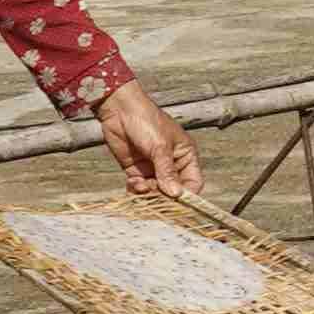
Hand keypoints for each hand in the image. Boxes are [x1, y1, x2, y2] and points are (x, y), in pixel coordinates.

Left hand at [97, 78, 200, 198]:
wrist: (119, 110)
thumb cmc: (147, 121)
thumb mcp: (160, 147)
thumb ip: (167, 172)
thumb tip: (176, 194)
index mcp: (185, 156)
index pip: (193, 182)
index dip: (188, 195)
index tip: (178, 203)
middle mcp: (171, 164)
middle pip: (173, 190)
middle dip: (164, 196)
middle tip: (154, 197)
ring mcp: (153, 168)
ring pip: (156, 191)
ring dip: (148, 193)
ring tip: (140, 185)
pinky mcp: (136, 169)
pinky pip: (140, 187)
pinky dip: (136, 189)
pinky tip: (132, 182)